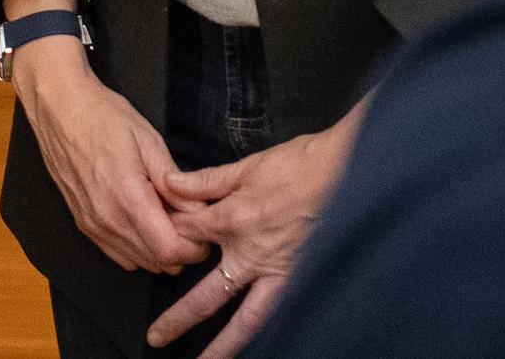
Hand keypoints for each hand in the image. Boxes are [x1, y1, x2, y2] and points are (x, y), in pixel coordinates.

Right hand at [14, 48, 207, 279]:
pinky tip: (143, 221)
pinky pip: (119, 255)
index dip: (194, 247)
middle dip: (181, 250)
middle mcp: (107, 219)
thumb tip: (199, 212)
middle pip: (157, 263)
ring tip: (165, 218)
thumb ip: (176, 185)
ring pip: (139, 263)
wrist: (59, 108)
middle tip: (187, 220)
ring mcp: (92, 225)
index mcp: (128, 198)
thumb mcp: (150, 142)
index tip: (203, 230)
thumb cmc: (104, 117)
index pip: (170, 251)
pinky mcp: (83, 224)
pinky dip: (138, 249)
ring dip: (159, 251)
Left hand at [150, 105, 358, 355]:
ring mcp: (280, 272)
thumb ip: (206, 181)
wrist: (348, 171)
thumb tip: (170, 183)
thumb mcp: (248, 166)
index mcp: (234, 220)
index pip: (186, 237)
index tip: (157, 239)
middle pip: (207, 295)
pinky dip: (264, 331)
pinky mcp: (303, 278)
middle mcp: (253, 255)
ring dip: (224, 345)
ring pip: (247, 319)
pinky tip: (253, 345)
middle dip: (179, 318)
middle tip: (156, 337)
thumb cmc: (301, 165)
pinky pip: (278, 312)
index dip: (167, 236)